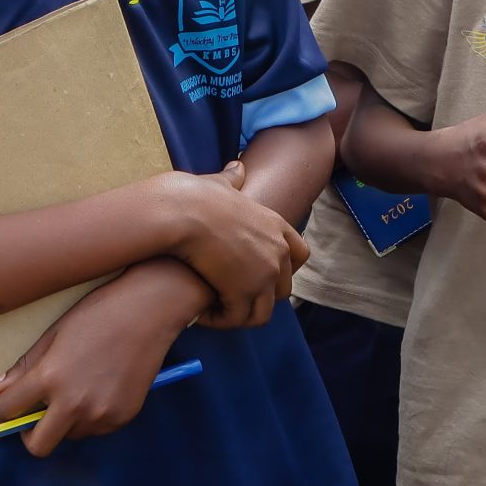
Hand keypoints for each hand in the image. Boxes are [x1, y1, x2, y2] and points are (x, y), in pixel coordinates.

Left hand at [0, 260, 203, 456]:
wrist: (149, 310)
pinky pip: (95, 428)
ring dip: (63, 422)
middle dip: (28, 434)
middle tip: (32, 415)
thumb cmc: (98, 313)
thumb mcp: (55, 333)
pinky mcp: (123, 418)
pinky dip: (89, 417)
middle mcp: (74, 404)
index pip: (8, 410)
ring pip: (69, 435)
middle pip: (38, 446)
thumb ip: (25, 367)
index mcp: (50, 377)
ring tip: (76, 389)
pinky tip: (99, 388)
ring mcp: (101, 415)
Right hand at [159, 164, 306, 328]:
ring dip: (238, 314)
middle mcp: (277, 252)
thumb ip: (233, 179)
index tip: (262, 276)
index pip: (301, 254)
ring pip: (261, 312)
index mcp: (275, 225)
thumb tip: (237, 165)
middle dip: (259, 297)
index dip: (284, 269)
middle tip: (231, 296)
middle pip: (283, 290)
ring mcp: (265, 274)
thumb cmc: (195, 197)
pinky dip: (220, 320)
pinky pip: (237, 319)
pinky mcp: (245, 292)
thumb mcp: (222, 185)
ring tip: (215, 310)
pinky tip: (201, 313)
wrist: (183, 213)